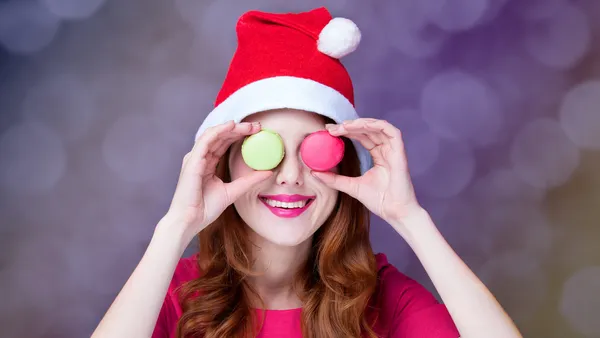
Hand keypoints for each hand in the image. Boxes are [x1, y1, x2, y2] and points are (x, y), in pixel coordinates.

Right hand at [164, 121, 271, 237]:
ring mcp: (195, 158)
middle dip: (239, 129)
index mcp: (207, 164)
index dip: (239, 135)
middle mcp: (200, 158)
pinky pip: (206, 141)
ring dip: (232, 127)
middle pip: (220, 137)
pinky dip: (219, 131)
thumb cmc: (205, 209)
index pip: (223, 143)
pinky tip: (231, 126)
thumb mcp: (233, 191)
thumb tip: (269, 172)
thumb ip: (249, 180)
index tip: (257, 132)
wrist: (190, 220)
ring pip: (214, 135)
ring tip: (249, 125)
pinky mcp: (192, 161)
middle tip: (257, 126)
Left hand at [312, 118, 421, 227]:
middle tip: (331, 128)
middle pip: (367, 130)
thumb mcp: (351, 186)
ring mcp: (393, 150)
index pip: (361, 137)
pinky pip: (390, 131)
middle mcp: (386, 150)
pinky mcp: (400, 151)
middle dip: (349, 126)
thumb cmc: (379, 201)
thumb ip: (334, 179)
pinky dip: (375, 125)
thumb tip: (314, 172)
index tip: (329, 131)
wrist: (394, 212)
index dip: (346, 132)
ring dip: (360, 123)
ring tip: (343, 126)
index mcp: (378, 155)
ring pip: (377, 127)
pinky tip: (360, 125)